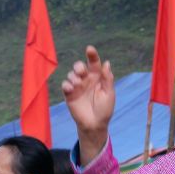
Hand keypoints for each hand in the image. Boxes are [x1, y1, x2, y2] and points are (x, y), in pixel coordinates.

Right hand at [61, 46, 115, 163]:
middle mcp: (86, 80)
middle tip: (81, 72)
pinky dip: (67, 84)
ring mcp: (77, 86)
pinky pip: (65, 84)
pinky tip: (71, 88)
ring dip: (73, 76)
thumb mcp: (109, 94)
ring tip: (78, 84)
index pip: (94, 63)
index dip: (92, 55)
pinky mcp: (69, 94)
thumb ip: (108, 79)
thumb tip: (107, 63)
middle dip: (78, 66)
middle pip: (79, 66)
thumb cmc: (104, 109)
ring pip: (71, 74)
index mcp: (97, 78)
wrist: (94, 124)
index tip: (89, 49)